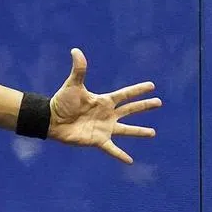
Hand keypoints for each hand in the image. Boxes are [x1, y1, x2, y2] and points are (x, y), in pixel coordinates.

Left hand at [48, 48, 160, 162]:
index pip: (125, 94)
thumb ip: (78, 69)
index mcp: (104, 101)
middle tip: (159, 103)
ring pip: (127, 130)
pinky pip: (112, 149)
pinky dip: (120, 155)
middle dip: (144, 106)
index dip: (138, 90)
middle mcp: (107, 114)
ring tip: (153, 133)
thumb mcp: (73, 85)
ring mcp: (104, 128)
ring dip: (139, 132)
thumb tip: (75, 50)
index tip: (152, 86)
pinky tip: (130, 161)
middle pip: (130, 110)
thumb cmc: (62, 102)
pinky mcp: (98, 140)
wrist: (52, 120)